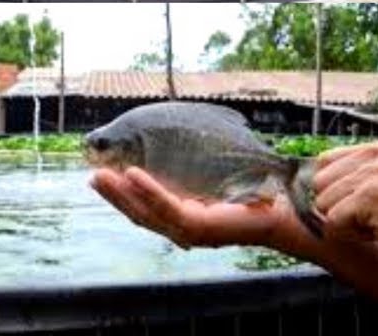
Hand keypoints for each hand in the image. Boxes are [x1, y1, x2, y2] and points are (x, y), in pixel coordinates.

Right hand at [90, 167, 307, 250]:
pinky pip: (169, 206)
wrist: (285, 209)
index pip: (144, 210)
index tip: (99, 177)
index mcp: (183, 219)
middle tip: (91, 176)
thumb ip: (193, 174)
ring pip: (147, 212)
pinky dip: (149, 189)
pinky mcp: (202, 226)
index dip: (120, 196)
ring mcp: (190, 231)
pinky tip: (133, 174)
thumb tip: (173, 147)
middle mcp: (183, 230)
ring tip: (103, 175)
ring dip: (122, 193)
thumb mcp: (217, 180)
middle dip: (113, 195)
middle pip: (139, 213)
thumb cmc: (256, 193)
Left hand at [313, 142, 377, 288]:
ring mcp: (372, 174)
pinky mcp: (370, 197)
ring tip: (377, 224)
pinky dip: (351, 235)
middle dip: (337, 207)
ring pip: (324, 203)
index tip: (357, 206)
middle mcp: (374, 156)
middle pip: (319, 183)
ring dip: (346, 223)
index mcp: (376, 150)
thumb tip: (313, 187)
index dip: (332, 190)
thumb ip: (355, 179)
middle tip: (370, 217)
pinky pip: (333, 221)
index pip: (324, 162)